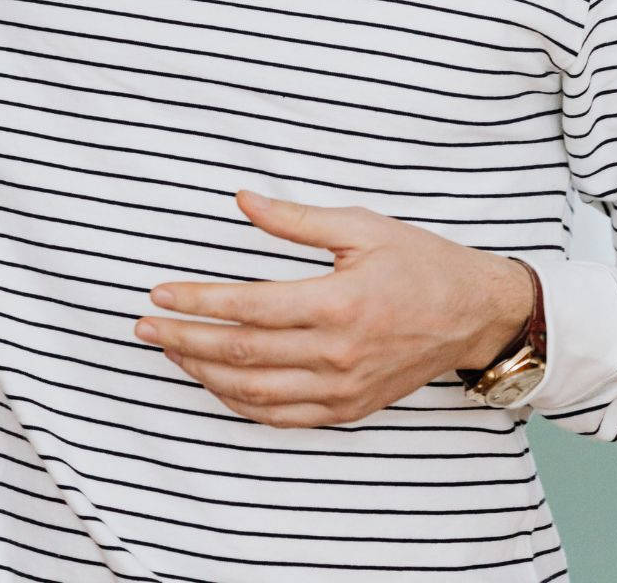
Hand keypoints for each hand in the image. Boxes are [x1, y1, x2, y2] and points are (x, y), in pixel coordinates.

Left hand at [132, 190, 532, 427]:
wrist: (473, 314)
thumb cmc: (418, 262)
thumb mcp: (360, 226)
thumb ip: (295, 220)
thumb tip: (241, 200)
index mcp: (338, 303)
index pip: (247, 308)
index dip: (197, 301)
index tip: (160, 293)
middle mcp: (336, 354)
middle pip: (240, 355)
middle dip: (184, 340)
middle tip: (144, 326)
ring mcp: (341, 389)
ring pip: (253, 393)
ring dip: (202, 374)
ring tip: (170, 350)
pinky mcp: (347, 409)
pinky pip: (280, 417)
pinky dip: (239, 404)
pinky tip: (214, 383)